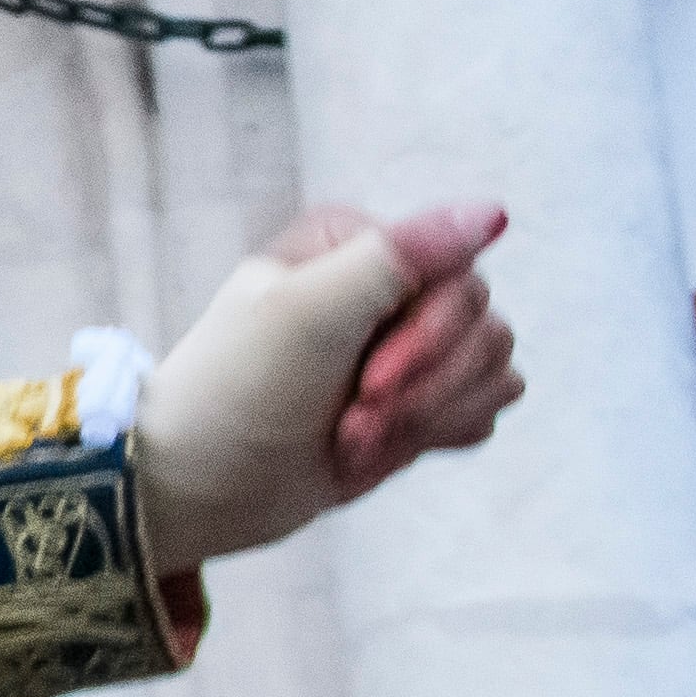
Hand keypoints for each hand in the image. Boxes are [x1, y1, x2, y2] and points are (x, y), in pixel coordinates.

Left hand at [135, 202, 517, 565]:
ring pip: (492, 371)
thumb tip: (493, 212)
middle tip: (351, 418)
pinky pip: (480, 411)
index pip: (459, 275)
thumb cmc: (238, 390)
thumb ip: (402, 254)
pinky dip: (431, 438)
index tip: (370, 380)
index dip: (429, 336)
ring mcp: (404, 346)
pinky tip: (372, 449)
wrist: (202, 484)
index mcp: (356, 246)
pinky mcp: (416, 401)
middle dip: (422, 389)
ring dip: (423, 419)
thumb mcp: (308, 310)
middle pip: (484, 327)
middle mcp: (386, 287)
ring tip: (350, 438)